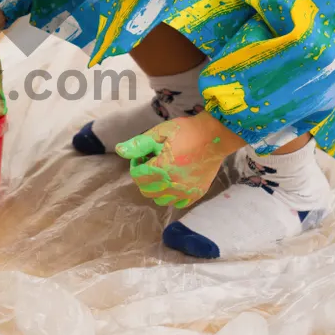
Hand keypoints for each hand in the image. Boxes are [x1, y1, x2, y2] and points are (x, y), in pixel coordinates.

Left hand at [115, 113, 245, 208]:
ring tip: (164, 171)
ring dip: (157, 188)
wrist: (215, 135)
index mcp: (161, 169)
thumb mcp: (160, 132)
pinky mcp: (196, 193)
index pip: (137, 176)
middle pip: (146, 190)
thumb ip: (139, 144)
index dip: (137, 163)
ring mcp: (186, 191)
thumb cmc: (186, 130)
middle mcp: (173, 184)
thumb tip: (119, 151)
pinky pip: (178, 203)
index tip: (146, 153)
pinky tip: (176, 180)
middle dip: (144, 176)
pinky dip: (173, 195)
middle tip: (154, 161)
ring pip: (160, 200)